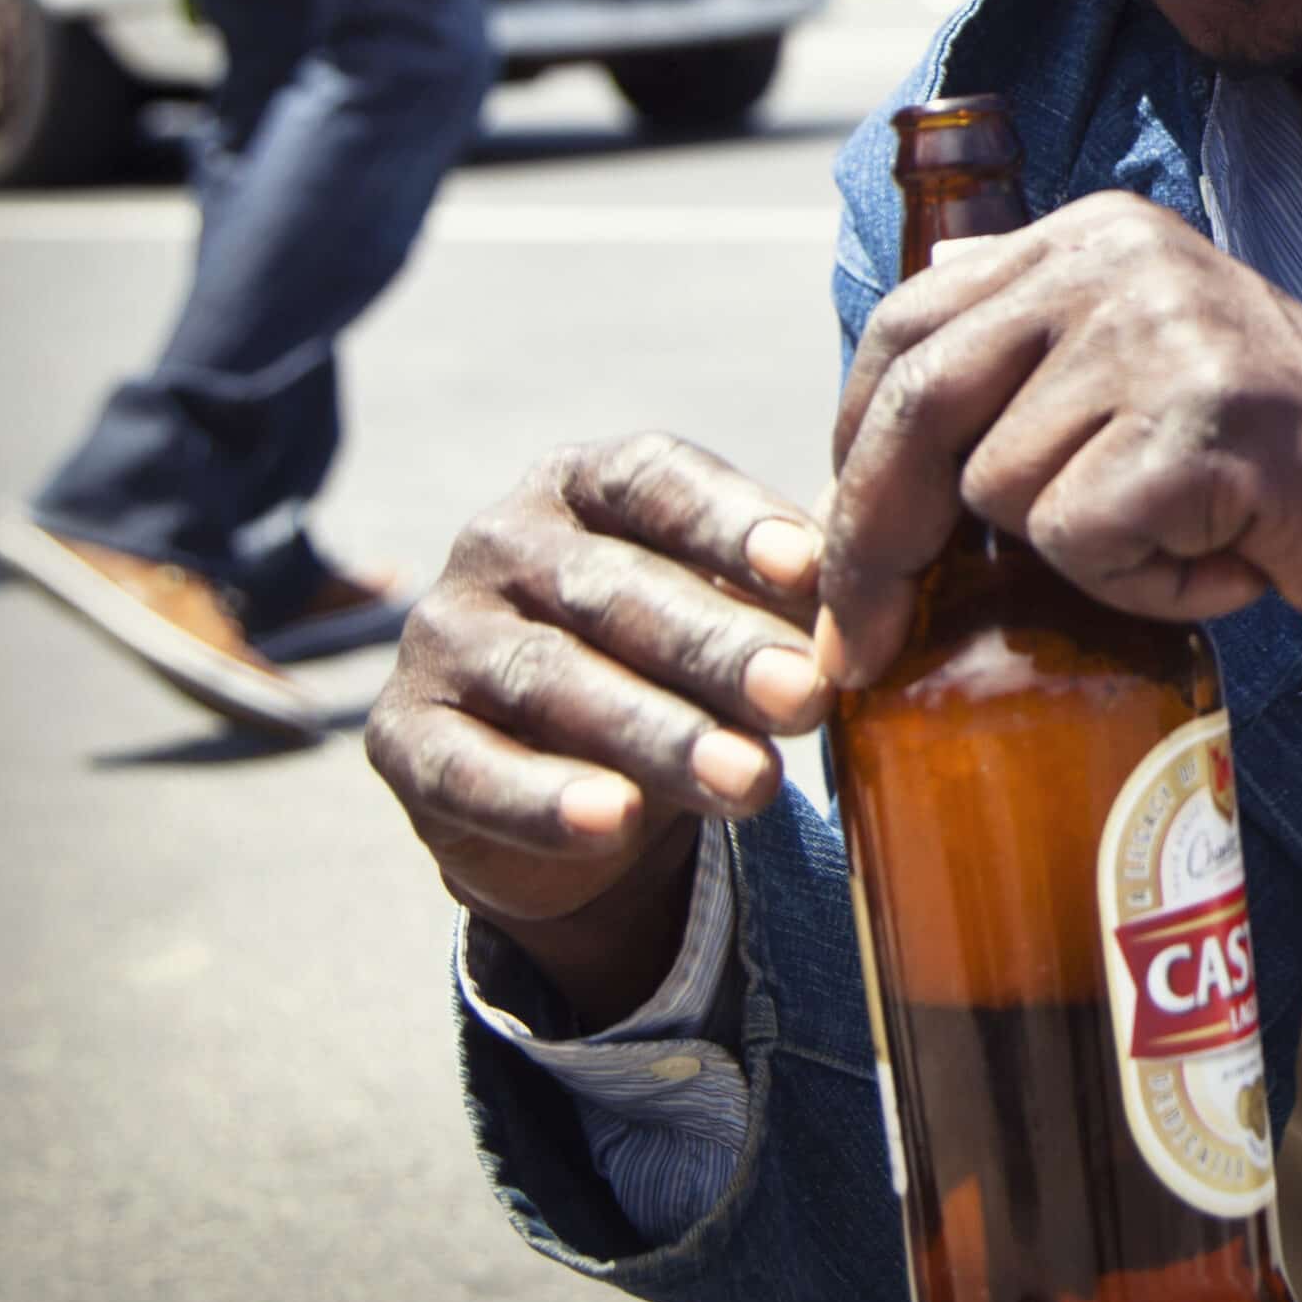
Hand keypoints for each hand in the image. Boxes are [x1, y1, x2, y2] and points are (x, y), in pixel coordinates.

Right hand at [365, 434, 831, 1022]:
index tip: (814, 569)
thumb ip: (796, 582)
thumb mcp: (734, 605)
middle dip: (717, 648)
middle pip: (613, 589)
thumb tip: (901, 569)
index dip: (732, 523)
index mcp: (586, 480)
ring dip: (656, 734)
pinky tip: (614, 821)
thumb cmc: (680, 659)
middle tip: (807, 700)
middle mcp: (500, 538)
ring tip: (750, 784)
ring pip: (550, 681)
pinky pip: (470, 770)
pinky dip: (544, 799)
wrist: (570, 786)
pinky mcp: (400, 736)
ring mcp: (440, 634)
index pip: (658, 481)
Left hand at [820, 193, 1301, 685]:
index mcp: (1088, 237)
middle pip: (916, 401)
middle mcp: (1115, 260)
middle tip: (861, 644)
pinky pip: (1080, 541)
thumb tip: (891, 343)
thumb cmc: (1284, 462)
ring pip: (999, 490)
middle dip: (872, 541)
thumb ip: (1032, 338)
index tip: (840, 565)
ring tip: (1185, 539)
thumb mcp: (1145, 361)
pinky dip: (1142, 587)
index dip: (849, 453)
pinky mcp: (1202, 422)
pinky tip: (1226, 561)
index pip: (903, 330)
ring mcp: (1162, 333)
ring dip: (1079, 559)